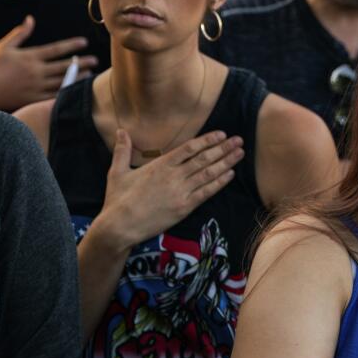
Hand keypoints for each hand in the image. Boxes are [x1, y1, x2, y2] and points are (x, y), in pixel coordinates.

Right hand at [0, 16, 98, 110]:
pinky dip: (66, 93)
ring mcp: (36, 86)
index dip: (72, 45)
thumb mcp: (4, 47)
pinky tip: (76, 91)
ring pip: (62, 81)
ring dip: (78, 78)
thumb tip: (30, 19)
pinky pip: (53, 97)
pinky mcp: (33, 99)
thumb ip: (20, 34)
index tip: (84, 42)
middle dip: (82, 62)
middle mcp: (36, 71)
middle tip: (95, 60)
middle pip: (64, 66)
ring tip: (90, 75)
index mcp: (30, 57)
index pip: (56, 49)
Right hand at [93, 129, 244, 252]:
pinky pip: (206, 192)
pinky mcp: (184, 207)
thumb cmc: (118, 199)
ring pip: (208, 173)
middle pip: (204, 158)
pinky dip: (219, 182)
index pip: (189, 148)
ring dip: (226, 162)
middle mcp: (173, 176)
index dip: (207, 140)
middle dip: (223, 148)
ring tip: (240, 153)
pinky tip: (230, 174)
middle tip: (238, 140)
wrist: (120, 226)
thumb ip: (122, 150)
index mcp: (160, 165)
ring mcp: (180, 192)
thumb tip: (120, 131)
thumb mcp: (117, 171)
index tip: (221, 134)